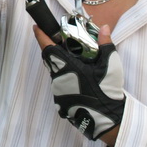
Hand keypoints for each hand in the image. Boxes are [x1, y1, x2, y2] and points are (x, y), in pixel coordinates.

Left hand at [35, 25, 125, 141]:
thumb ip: (105, 44)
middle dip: (52, 48)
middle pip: (50, 59)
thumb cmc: (107, 90)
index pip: (48, 48)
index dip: (40, 36)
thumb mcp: (110, 64)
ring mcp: (58, 91)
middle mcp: (58, 78)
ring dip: (60, 64)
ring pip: (54, 72)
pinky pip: (59, 84)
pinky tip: (78, 77)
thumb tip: (104, 28)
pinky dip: (65, 76)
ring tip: (73, 59)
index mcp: (68, 67)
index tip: (36, 27)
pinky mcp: (60, 101)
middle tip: (60, 40)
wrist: (107, 119)